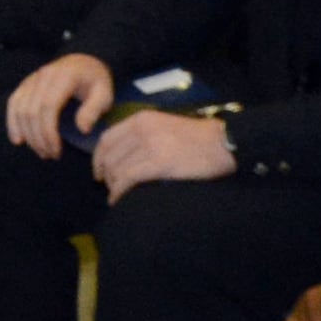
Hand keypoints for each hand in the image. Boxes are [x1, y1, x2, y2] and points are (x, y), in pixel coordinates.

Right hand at [5, 52, 114, 156]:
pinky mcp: (25, 84)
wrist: (84, 62)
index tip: (57, 151)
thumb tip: (82, 129)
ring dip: (27, 134)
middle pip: (32, 110)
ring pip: (20, 109)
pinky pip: (13, 103)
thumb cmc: (95, 82)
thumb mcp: (104, 94)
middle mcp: (44, 75)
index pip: (48, 106)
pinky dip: (13, 122)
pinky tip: (17, 140)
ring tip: (41, 151)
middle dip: (38, 137)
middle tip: (50, 155)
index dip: (49, 132)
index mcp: (64, 76)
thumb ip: (94, 110)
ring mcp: (32, 78)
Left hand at [90, 109, 235, 200]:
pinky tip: (118, 200)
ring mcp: (150, 145)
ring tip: (117, 196)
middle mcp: (141, 129)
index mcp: (141, 119)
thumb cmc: (197, 138)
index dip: (98, 158)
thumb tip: (124, 156)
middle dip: (105, 175)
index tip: (99, 172)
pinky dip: (119, 192)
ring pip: (116, 168)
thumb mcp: (164, 126)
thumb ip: (142, 135)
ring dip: (112, 186)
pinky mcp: (159, 162)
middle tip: (110, 188)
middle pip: (108, 155)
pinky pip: (128, 179)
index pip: (106, 138)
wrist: (223, 142)